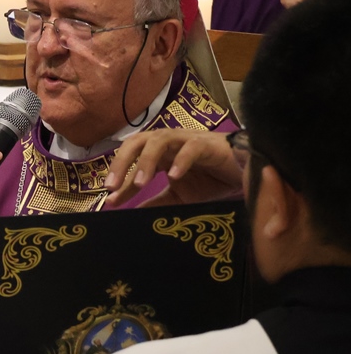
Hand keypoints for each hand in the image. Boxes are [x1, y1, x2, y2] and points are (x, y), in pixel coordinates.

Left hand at [104, 129, 243, 207]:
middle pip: (137, 142)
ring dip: (147, 161)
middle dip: (122, 162)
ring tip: (140, 183)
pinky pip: (190, 148)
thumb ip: (156, 202)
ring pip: (159, 140)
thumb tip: (134, 213)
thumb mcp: (178, 195)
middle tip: (112, 186)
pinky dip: (180, 160)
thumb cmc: (209, 179)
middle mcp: (167, 142)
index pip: (132, 163)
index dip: (120, 181)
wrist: (244, 170)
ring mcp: (186, 140)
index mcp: (158, 153)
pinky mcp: (207, 144)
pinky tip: (173, 176)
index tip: (109, 200)